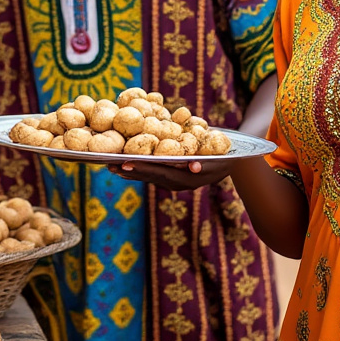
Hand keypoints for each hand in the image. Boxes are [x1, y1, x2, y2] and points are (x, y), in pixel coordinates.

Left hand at [107, 159, 234, 191]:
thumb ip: (204, 163)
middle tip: (110, 165)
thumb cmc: (222, 157)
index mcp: (185, 178)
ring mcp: (173, 183)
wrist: (229, 165)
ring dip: (130, 172)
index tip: (125, 163)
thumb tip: (193, 166)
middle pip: (150, 177)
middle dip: (130, 171)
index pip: (160, 172)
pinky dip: (138, 170)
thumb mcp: (216, 159)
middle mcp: (177, 183)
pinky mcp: (171, 179)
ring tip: (110, 167)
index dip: (142, 168)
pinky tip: (124, 166)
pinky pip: (152, 175)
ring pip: (149, 177)